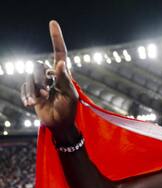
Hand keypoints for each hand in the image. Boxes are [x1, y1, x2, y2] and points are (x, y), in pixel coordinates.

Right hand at [20, 20, 78, 142]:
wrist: (59, 125)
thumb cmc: (69, 110)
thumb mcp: (70, 96)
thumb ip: (64, 79)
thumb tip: (61, 63)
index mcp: (63, 74)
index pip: (59, 52)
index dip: (56, 38)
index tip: (52, 22)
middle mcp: (50, 75)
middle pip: (38, 66)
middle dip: (39, 80)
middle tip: (46, 94)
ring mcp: (40, 83)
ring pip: (29, 77)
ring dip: (33, 90)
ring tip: (40, 101)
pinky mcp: (32, 91)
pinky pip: (24, 87)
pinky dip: (26, 95)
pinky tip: (31, 104)